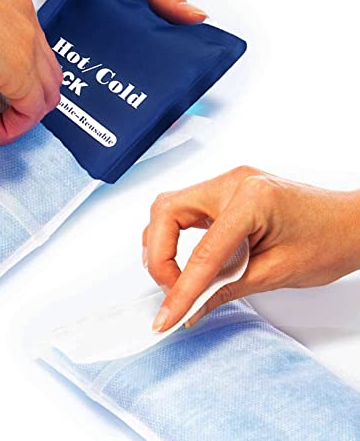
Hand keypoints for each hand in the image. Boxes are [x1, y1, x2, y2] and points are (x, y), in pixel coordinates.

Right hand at [0, 0, 61, 144]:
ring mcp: (29, 46)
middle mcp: (27, 24)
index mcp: (12, 11)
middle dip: (20, 109)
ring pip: (44, 99)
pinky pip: (29, 113)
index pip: (31, 60)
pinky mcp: (22, 71)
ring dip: (14, 122)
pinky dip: (6, 128)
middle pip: (46, 80)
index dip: (12, 89)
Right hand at [143, 166, 359, 331]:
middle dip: (159, 257)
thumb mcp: (276, 274)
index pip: (202, 251)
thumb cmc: (329, 241)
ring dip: (162, 246)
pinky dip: (174, 238)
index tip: (168, 316)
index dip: (181, 289)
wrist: (350, 224)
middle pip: (165, 213)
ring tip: (176, 278)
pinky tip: (184, 260)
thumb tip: (190, 309)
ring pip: (167, 209)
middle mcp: (231, 183)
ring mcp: (225, 184)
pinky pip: (182, 211)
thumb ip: (225, 290)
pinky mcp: (223, 193)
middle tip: (170, 291)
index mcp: (252, 199)